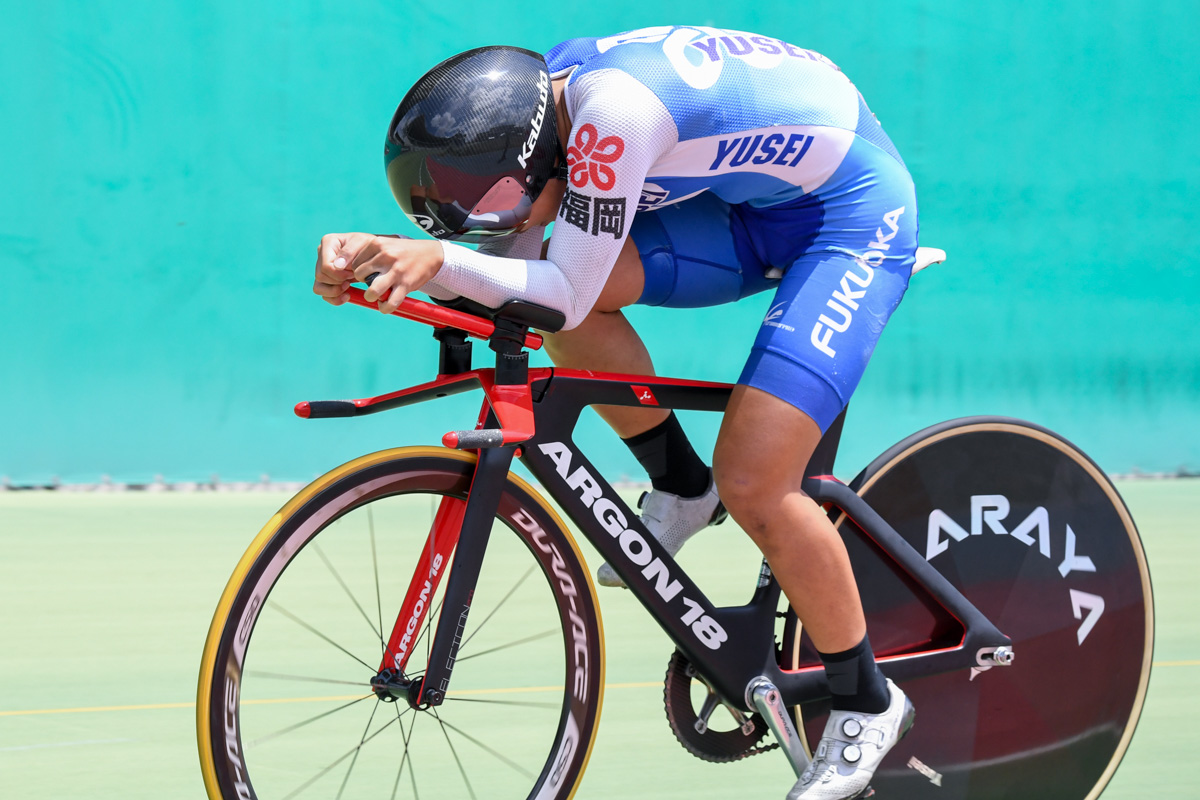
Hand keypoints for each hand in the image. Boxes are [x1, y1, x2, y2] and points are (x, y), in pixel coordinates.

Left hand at [314, 233, 443, 312]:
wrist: (430, 254)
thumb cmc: (401, 252)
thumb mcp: (383, 245)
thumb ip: (366, 254)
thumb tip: (341, 268)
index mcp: (377, 244)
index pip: (353, 262)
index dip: (353, 272)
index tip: (357, 276)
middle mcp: (385, 256)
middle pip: (359, 276)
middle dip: (361, 283)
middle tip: (368, 284)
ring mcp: (396, 271)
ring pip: (372, 291)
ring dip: (370, 297)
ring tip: (375, 296)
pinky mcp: (406, 284)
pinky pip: (390, 302)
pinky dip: (385, 307)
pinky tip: (385, 305)